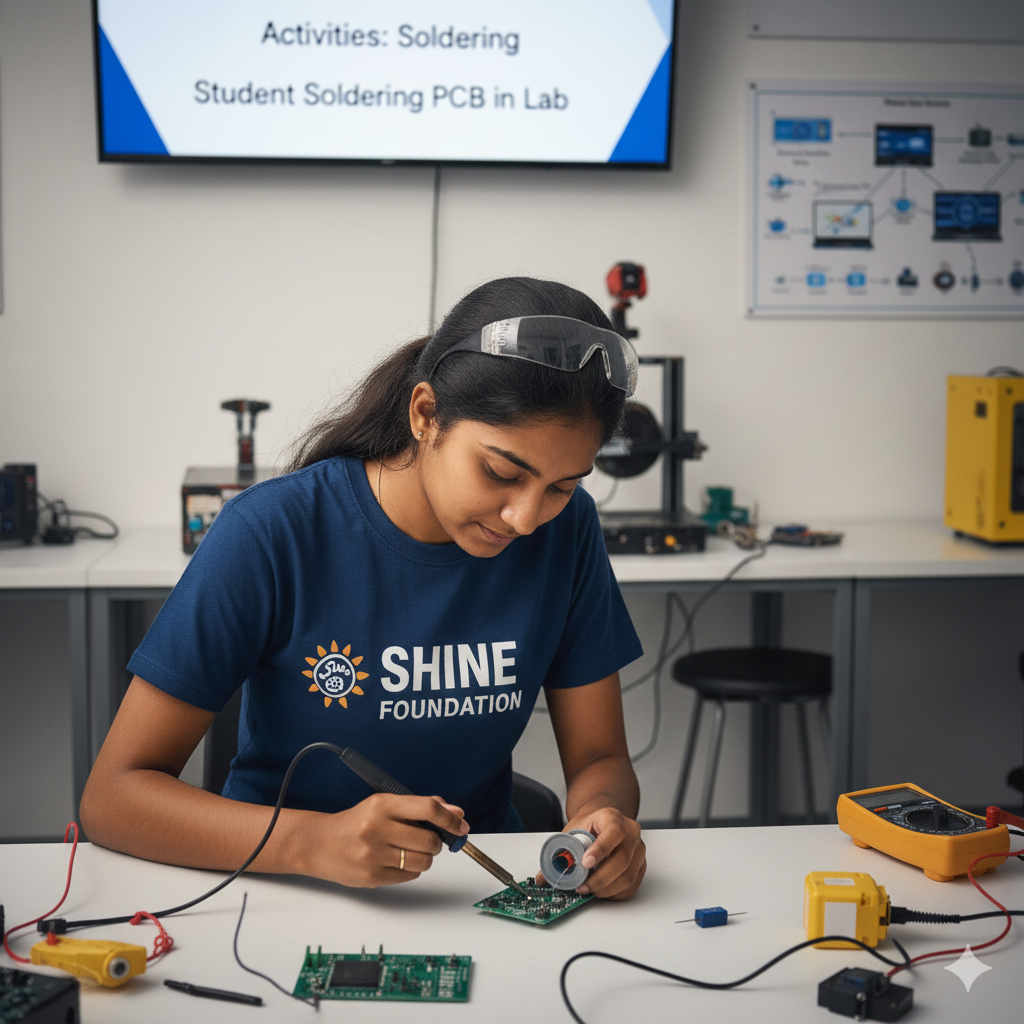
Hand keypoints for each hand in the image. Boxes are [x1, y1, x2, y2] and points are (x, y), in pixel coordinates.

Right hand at [307, 793, 468, 887]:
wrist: (318, 843)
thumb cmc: (355, 822)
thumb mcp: (384, 805)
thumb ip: (419, 807)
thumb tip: (456, 812)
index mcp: (382, 805)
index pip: (427, 808)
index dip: (450, 818)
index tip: (461, 824)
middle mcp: (377, 828)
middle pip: (430, 840)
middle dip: (436, 841)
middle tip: (428, 839)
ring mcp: (374, 855)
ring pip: (423, 861)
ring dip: (425, 857)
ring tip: (410, 850)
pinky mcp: (371, 877)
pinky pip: (410, 876)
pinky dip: (411, 869)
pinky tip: (396, 861)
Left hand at [536, 807, 644, 899]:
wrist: (603, 821)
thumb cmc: (588, 826)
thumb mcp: (572, 832)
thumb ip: (558, 853)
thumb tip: (542, 878)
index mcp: (612, 817)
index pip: (613, 832)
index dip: (600, 849)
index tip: (586, 863)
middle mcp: (631, 832)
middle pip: (622, 859)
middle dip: (600, 878)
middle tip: (582, 886)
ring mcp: (639, 849)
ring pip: (628, 876)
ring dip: (606, 888)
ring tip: (589, 889)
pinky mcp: (641, 865)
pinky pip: (631, 885)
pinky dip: (615, 893)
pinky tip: (601, 892)